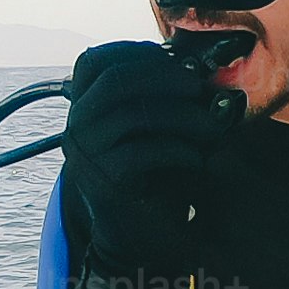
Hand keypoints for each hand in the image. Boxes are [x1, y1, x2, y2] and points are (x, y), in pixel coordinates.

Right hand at [62, 39, 224, 283]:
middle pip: (116, 81)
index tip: (173, 60)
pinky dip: (178, 150)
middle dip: (166, 78)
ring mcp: (86, 155)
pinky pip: (143, 153)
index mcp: (83, 106)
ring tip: (212, 127)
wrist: (140, 236)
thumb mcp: (154, 129)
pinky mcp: (103, 183)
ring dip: (182, 116)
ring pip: (134, 114)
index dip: (134, 52)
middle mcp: (76, 126)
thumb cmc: (155, 175)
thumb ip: (162, 97)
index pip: (94, 61)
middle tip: (201, 90)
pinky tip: (198, 159)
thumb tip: (199, 68)